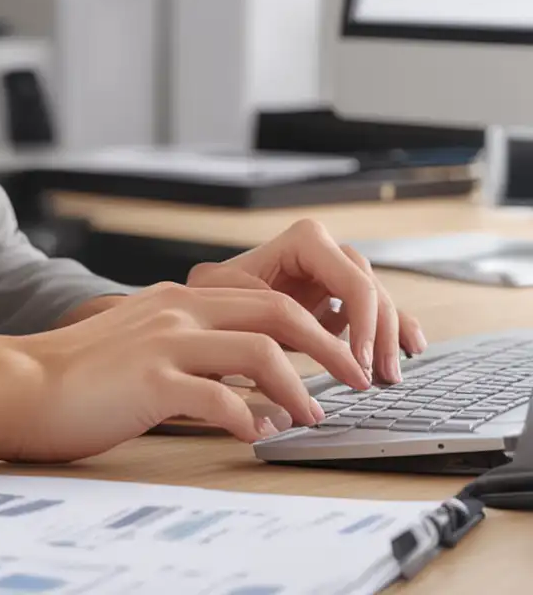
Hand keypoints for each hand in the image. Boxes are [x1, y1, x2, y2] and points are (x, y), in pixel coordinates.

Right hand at [0, 281, 371, 462]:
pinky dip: (249, 419)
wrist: (22, 383)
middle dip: (331, 347)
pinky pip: (220, 399)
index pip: (265, 297)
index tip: (341, 357)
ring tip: (313, 418)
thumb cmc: (80, 374)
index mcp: (178, 299)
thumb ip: (193, 351)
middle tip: (359, 381)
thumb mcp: (143, 344)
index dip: (315, 325)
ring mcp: (164, 342)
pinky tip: (254, 436)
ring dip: (300, 389)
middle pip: (277, 313)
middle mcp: (177, 310)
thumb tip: (253, 388)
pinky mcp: (151, 381)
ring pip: (260, 352)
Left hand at [184, 216, 427, 385]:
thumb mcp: (218, 291)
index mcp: (303, 242)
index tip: (358, 359)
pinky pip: (378, 313)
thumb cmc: (208, 295)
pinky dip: (397, 329)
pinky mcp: (337, 303)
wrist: (206, 314)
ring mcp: (333, 278)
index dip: (362, 316)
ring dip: (390, 337)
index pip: (350, 274)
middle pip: (370, 288)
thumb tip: (278, 304)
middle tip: (378, 376)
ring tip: (389, 375)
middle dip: (381, 332)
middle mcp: (324, 254)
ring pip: (379, 301)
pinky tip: (412, 349)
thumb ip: (248, 293)